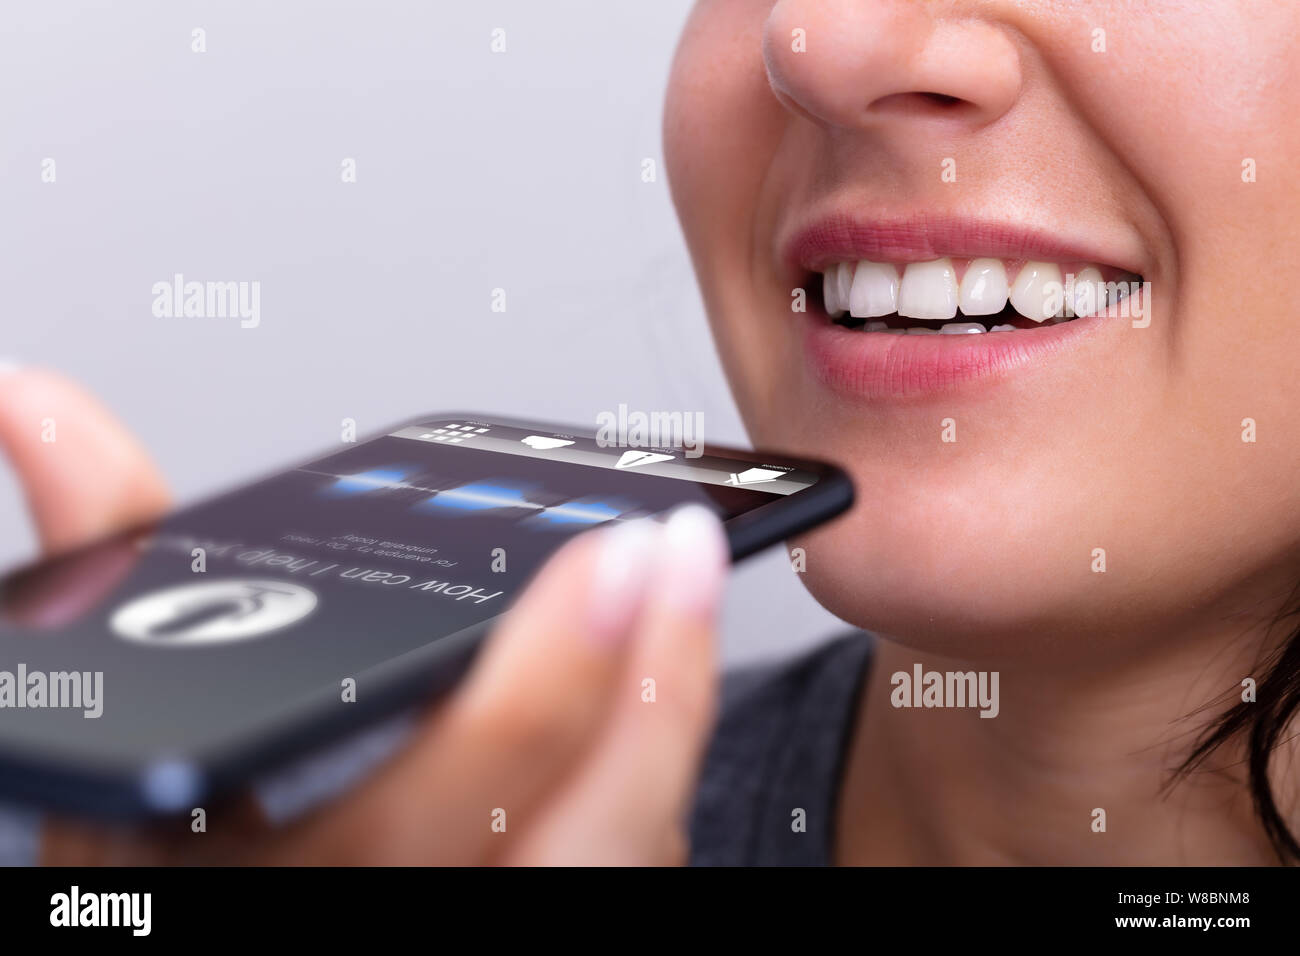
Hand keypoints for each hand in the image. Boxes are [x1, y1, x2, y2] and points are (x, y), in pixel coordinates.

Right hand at [0, 367, 728, 864]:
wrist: (267, 922)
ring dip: (667, 716)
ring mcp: (480, 930)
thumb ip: (113, 565)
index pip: (417, 816)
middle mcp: (389, 919)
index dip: (526, 703)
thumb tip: (40, 407)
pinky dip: (650, 766)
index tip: (602, 562)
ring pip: (618, 856)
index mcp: (271, 886)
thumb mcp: (125, 741)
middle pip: (562, 842)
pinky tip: (655, 676)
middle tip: (667, 547)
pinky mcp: (539, 922)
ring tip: (681, 587)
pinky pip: (625, 864)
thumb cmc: (183, 858)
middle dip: (639, 684)